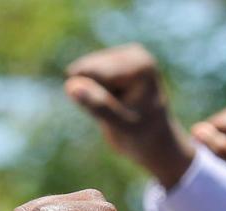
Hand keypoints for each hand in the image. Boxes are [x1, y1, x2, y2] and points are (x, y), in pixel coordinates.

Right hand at [65, 44, 193, 187]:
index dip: (95, 99)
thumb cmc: (140, 136)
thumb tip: (70, 85)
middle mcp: (135, 53)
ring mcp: (125, 55)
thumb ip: (98, 105)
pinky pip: (87, 76)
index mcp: (140, 66)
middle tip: (119, 111)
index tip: (120, 112)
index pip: (94, 74)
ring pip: (85, 74)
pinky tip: (115, 100)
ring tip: (118, 106)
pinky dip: (95, 92)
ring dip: (94, 94)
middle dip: (94, 94)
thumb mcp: (120, 126)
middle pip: (88, 71)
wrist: (155, 141)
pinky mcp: (116, 61)